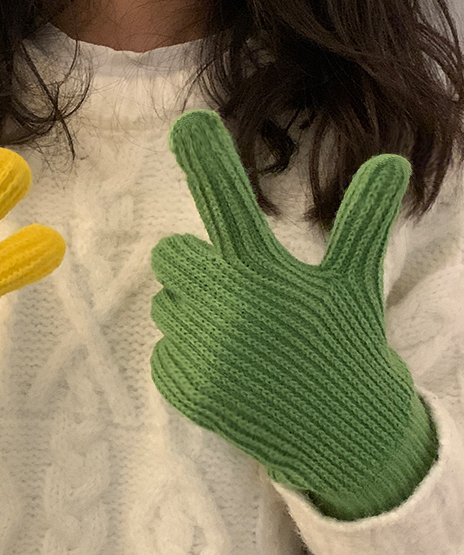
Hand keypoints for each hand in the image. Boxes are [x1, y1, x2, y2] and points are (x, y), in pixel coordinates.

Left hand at [150, 109, 436, 520]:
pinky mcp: (185, 388)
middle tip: (237, 293)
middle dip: (195, 268)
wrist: (337, 431)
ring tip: (242, 340)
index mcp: (265, 273)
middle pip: (169, 256)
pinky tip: (230, 373)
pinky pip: (164, 351)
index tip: (188, 123)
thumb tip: (391, 160)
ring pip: (165, 306)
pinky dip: (189, 357)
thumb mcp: (354, 284)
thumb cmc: (344, 345)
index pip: (229, 205)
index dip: (208, 161)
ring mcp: (202, 350)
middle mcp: (227, 307)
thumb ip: (363, 222)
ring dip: (194, 314)